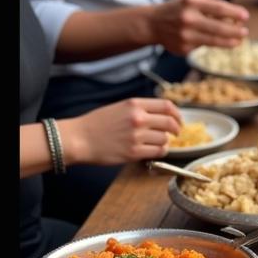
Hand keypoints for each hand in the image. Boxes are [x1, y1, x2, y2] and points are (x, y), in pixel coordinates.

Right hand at [62, 97, 182, 165]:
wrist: (79, 138)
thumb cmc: (96, 124)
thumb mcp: (119, 107)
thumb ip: (140, 109)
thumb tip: (160, 115)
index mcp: (135, 104)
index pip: (167, 106)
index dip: (177, 114)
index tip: (178, 120)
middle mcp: (138, 118)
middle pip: (170, 123)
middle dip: (176, 129)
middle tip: (176, 133)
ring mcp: (137, 136)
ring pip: (165, 139)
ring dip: (165, 142)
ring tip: (159, 143)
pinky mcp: (133, 152)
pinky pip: (158, 151)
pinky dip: (160, 151)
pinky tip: (155, 150)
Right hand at [149, 0, 248, 52]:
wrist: (153, 23)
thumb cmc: (180, 7)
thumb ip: (214, 4)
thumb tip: (236, 17)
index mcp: (191, 2)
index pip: (219, 8)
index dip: (235, 13)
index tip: (246, 16)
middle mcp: (188, 18)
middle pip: (219, 28)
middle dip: (235, 31)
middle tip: (245, 32)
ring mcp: (185, 35)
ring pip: (214, 41)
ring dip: (230, 42)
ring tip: (238, 41)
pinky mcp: (183, 48)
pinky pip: (203, 46)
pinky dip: (210, 43)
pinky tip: (211, 40)